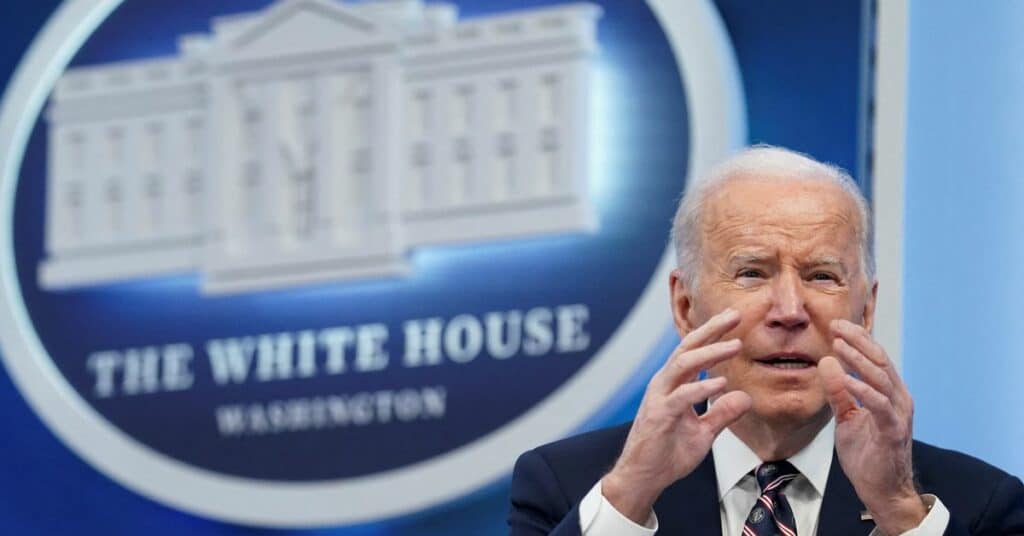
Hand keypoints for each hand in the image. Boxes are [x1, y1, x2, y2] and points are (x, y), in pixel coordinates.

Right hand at [602, 308, 752, 522]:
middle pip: (687, 347)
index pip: (694, 351)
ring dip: (710, 353)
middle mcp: (664, 384)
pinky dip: (702, 388)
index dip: (713, 333)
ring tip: (734, 346)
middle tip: (734, 315)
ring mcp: (660, 398)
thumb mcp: (703, 432)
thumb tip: (745, 397)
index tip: (734, 318)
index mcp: (673, 384)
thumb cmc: (667, 453)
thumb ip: (722, 413)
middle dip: (711, 330)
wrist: (643, 477)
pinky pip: (682, 396)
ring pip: (683, 365)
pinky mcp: (659, 415)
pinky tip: (721, 383)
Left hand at [819, 319, 926, 534]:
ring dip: (858, 360)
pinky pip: (879, 404)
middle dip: (858, 341)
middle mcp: (898, 398)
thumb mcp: (846, 417)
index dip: (857, 339)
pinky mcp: (893, 430)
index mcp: (889, 393)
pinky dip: (862, 389)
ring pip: (881, 378)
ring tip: (837, 345)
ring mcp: (898, 413)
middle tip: (836, 326)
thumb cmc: (867, 454)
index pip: (875, 358)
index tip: (835, 324)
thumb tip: (827, 362)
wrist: (882, 490)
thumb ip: (839, 392)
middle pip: (880, 361)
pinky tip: (845, 378)